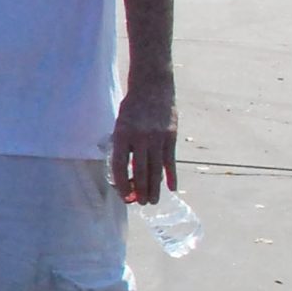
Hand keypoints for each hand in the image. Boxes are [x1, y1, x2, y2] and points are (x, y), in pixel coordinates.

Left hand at [110, 79, 178, 204]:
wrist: (152, 86)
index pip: (119, 165)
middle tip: (140, 204)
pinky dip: (171, 175)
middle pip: (139, 171)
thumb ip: (120, 146)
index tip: (124, 195)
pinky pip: (170, 160)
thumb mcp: (119, 124)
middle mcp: (139, 137)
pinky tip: (172, 188)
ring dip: (154, 188)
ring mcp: (157, 137)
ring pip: (156, 169)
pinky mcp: (171, 136)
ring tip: (153, 201)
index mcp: (122, 134)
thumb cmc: (132, 108)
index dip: (121, 183)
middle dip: (139, 191)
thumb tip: (122, 171)